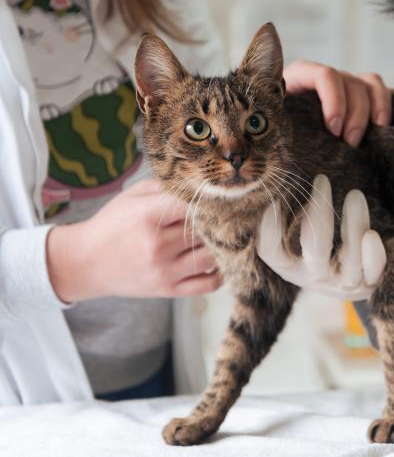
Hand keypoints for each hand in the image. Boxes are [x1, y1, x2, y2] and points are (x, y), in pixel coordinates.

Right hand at [47, 180, 221, 301]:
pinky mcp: (169, 290)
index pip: (195, 204)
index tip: (218, 197)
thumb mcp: (132, 196)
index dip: (211, 200)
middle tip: (229, 215)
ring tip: (221, 236)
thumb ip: (167, 187)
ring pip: (213, 255)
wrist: (85, 263)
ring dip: (220, 245)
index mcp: (148, 216)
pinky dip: (220, 273)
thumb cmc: (112, 225)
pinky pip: (209, 284)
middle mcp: (158, 245)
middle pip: (207, 229)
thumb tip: (201, 183)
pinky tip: (215, 260)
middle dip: (219, 221)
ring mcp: (165, 271)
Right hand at [256, 175, 386, 299]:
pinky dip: (374, 255)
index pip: (271, 251)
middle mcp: (314, 276)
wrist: (348, 279)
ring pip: (350, 260)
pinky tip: (371, 235)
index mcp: (289, 265)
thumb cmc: (316, 245)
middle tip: (322, 180)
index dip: (270, 231)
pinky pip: (374, 272)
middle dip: (320, 214)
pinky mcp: (368, 284)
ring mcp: (343, 283)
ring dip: (354, 226)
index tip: (275, 202)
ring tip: (354, 195)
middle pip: (316, 250)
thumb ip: (291, 212)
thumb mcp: (296, 233)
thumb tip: (278, 185)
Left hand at [284, 60, 390, 146]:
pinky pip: (378, 89)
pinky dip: (384, 106)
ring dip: (371, 112)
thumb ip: (278, 126)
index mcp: (298, 78)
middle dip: (354, 115)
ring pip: (367, 84)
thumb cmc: (277, 142)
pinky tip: (381, 128)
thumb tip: (274, 139)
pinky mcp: (360, 95)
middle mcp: (323, 78)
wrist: (280, 151)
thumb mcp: (276, 131)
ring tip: (363, 140)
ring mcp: (343, 85)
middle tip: (349, 143)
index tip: (334, 129)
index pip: (323, 75)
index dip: (334, 100)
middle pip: (349, 82)